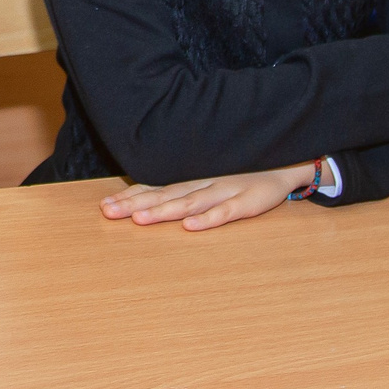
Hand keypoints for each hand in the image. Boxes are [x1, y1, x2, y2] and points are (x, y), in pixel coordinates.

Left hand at [101, 165, 315, 230]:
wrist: (285, 161)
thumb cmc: (242, 175)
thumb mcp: (211, 181)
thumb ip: (184, 192)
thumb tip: (148, 202)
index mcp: (193, 181)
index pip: (155, 189)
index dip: (130, 197)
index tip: (104, 207)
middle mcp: (203, 184)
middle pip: (164, 196)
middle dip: (135, 205)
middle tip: (108, 212)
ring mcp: (225, 190)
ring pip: (190, 202)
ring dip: (164, 211)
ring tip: (139, 220)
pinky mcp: (247, 200)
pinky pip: (226, 212)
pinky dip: (207, 219)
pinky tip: (189, 227)